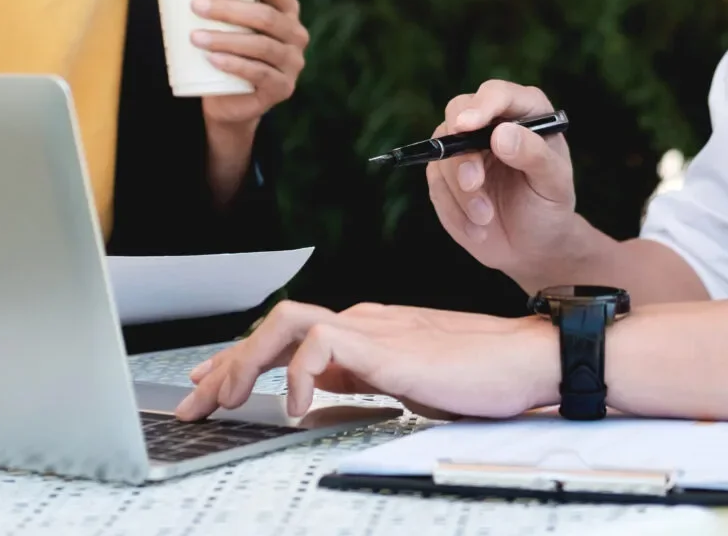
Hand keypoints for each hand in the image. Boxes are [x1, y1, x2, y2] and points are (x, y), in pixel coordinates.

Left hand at [174, 300, 556, 421]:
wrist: (533, 360)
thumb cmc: (484, 376)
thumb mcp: (407, 383)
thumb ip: (362, 379)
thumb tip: (316, 392)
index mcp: (367, 330)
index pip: (289, 335)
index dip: (242, 357)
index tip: (210, 382)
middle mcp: (364, 320)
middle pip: (275, 325)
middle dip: (225, 363)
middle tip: (194, 401)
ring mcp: (374, 328)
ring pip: (285, 324)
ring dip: (244, 361)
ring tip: (223, 399)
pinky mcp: (387, 346)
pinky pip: (320, 346)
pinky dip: (296, 375)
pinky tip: (292, 406)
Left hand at [196, 0, 307, 130]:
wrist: (231, 99)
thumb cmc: (234, 48)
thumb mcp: (238, 18)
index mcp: (288, 10)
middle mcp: (297, 34)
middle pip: (265, 16)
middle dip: (228, 9)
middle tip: (196, 5)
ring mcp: (293, 63)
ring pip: (261, 45)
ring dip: (225, 38)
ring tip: (195, 36)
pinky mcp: (282, 88)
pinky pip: (259, 73)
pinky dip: (235, 64)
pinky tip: (213, 59)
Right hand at [427, 81, 592, 290]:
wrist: (531, 244)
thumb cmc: (549, 206)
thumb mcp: (554, 184)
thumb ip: (534, 155)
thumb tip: (501, 134)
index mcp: (525, 112)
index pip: (497, 94)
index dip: (481, 106)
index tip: (467, 126)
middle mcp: (491, 121)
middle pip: (458, 112)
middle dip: (462, 151)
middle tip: (473, 183)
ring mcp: (464, 144)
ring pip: (443, 152)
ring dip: (461, 191)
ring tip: (486, 219)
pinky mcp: (444, 171)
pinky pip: (436, 182)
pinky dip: (454, 209)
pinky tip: (477, 228)